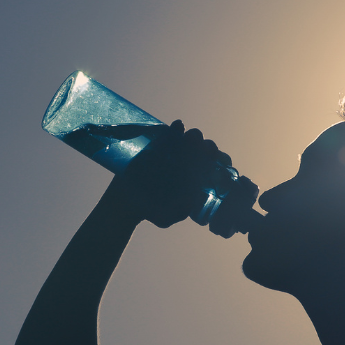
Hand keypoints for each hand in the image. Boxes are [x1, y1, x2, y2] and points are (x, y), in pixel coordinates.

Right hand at [103, 120, 232, 228]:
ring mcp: (174, 152)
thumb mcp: (164, 217)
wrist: (124, 201)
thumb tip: (190, 202)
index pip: (214, 167)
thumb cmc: (148, 210)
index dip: (220, 162)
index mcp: (196, 179)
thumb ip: (177, 213)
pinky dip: (176, 129)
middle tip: (206, 150)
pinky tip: (178, 126)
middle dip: (209, 147)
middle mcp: (188, 163)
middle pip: (205, 150)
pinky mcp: (158, 144)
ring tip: (192, 138)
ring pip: (190, 139)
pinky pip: (170, 133)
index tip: (219, 163)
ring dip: (195, 136)